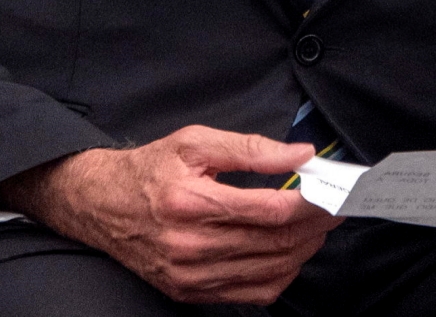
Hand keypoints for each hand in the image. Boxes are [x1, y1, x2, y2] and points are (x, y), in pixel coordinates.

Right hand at [0, 124, 339, 304]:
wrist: (101, 204)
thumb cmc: (150, 169)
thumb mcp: (194, 141)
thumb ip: (250, 148)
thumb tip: (300, 154)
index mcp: (191, 201)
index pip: (270, 210)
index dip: (310, 204)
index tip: (332, 193)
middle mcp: (191, 244)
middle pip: (275, 242)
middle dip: (315, 225)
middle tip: (334, 208)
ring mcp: (191, 274)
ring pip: (270, 270)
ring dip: (303, 249)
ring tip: (316, 228)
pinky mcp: (191, 292)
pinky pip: (253, 293)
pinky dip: (281, 275)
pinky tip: (289, 253)